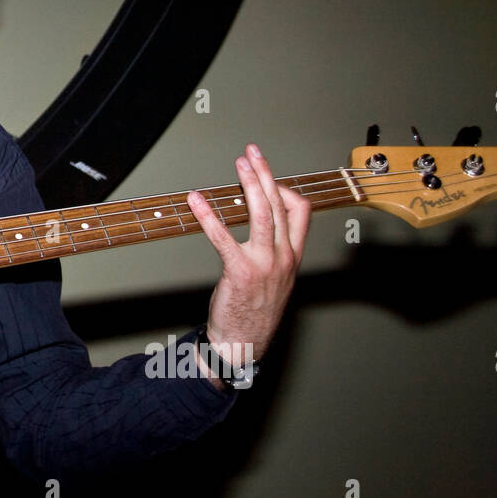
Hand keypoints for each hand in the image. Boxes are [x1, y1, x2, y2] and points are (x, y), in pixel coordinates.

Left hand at [186, 144, 310, 368]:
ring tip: (238, 164)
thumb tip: (261, 225)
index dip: (285, 188)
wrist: (244, 344)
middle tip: (251, 153)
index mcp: (292, 257)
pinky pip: (224, 237)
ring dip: (250, 184)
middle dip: (265, 174)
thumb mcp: (275, 279)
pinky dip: (209, 215)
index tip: (268, 175)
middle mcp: (283, 257)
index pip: (300, 212)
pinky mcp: (240, 271)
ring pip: (262, 214)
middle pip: (279, 205)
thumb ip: (273, 252)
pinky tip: (196, 200)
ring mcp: (264, 264)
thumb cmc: (255, 311)